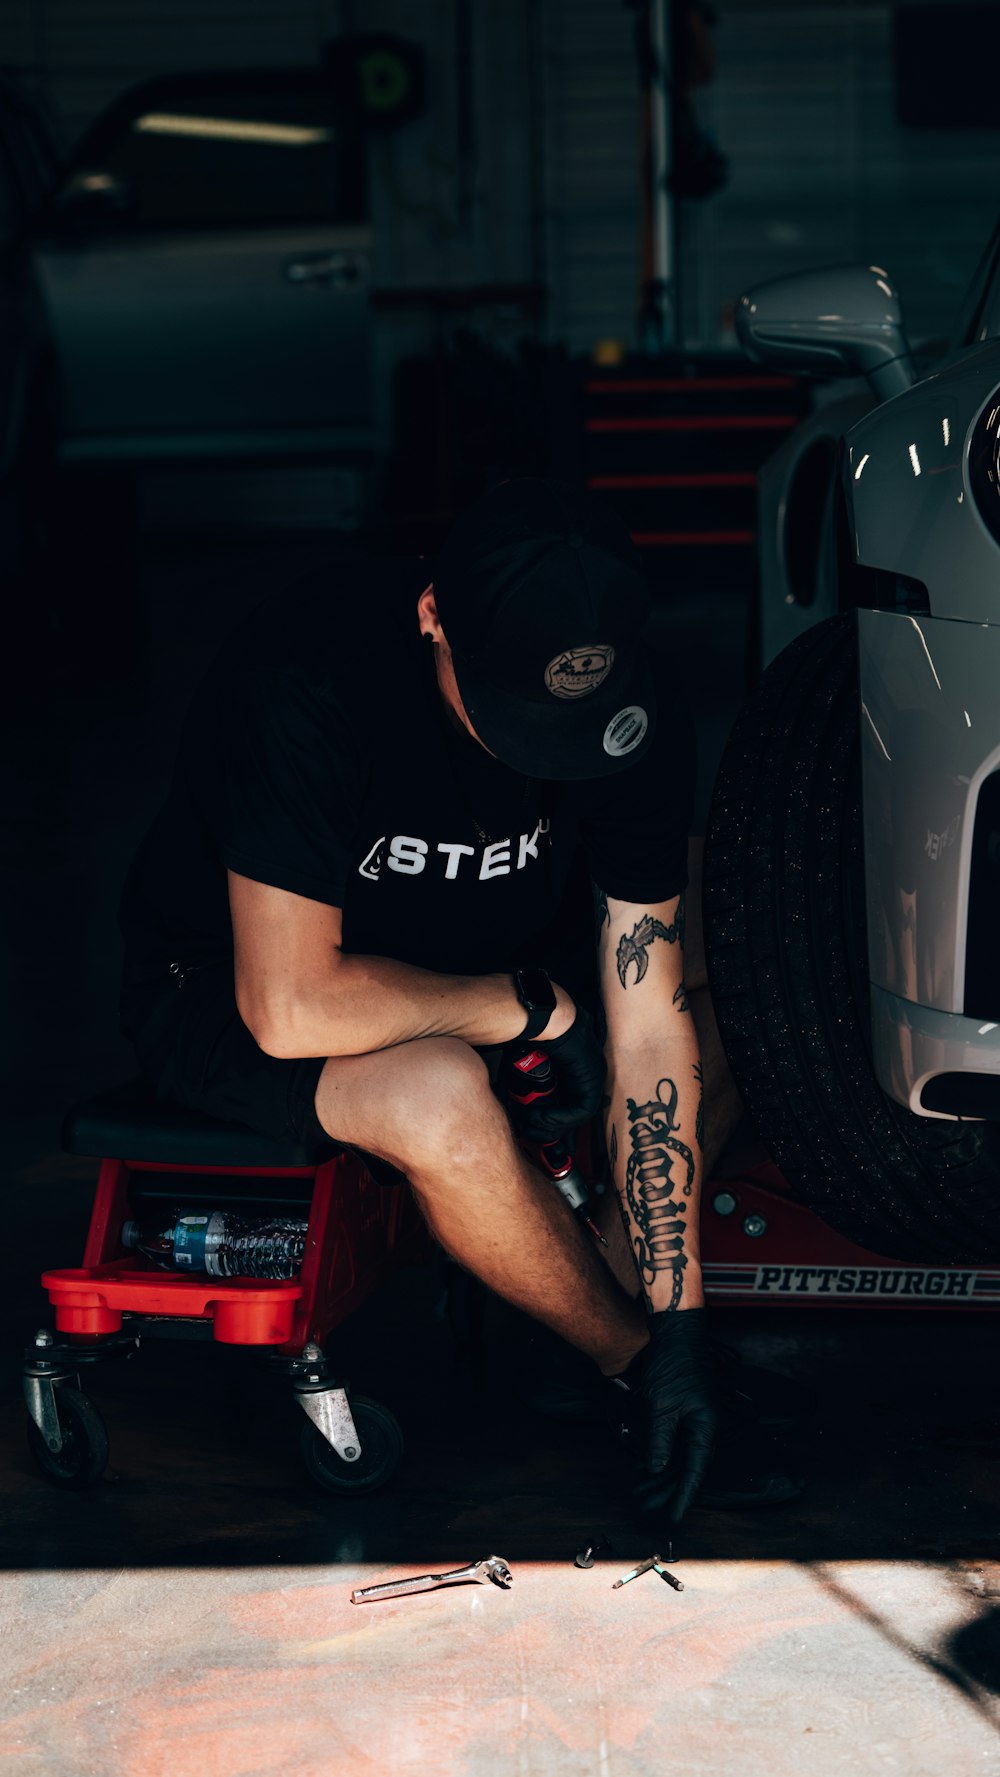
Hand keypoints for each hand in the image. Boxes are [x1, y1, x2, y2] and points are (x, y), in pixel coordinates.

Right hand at [512, 1006, 606, 1140]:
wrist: (540, 1016)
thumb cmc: (530, 1034)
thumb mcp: (523, 1067)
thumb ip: (522, 1088)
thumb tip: (510, 1109)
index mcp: (573, 1068)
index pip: (570, 1106)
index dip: (555, 1124)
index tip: (540, 1135)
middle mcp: (587, 1073)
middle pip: (575, 1114)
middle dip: (555, 1131)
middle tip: (534, 1137)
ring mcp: (594, 1075)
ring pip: (579, 1115)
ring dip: (554, 1124)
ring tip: (532, 1124)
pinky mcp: (594, 1079)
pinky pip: (582, 1109)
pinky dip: (562, 1117)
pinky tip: (542, 1116)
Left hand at [630, 1307, 717, 1522]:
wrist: (675, 1332)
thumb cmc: (674, 1364)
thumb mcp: (662, 1406)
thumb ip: (660, 1441)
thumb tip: (657, 1470)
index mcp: (705, 1428)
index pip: (694, 1473)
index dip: (682, 1497)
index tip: (673, 1518)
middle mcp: (703, 1427)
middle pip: (686, 1469)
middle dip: (666, 1490)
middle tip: (645, 1507)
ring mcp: (694, 1419)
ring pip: (678, 1457)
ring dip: (660, 1475)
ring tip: (641, 1493)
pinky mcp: (682, 1412)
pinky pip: (673, 1442)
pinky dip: (660, 1456)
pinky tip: (645, 1468)